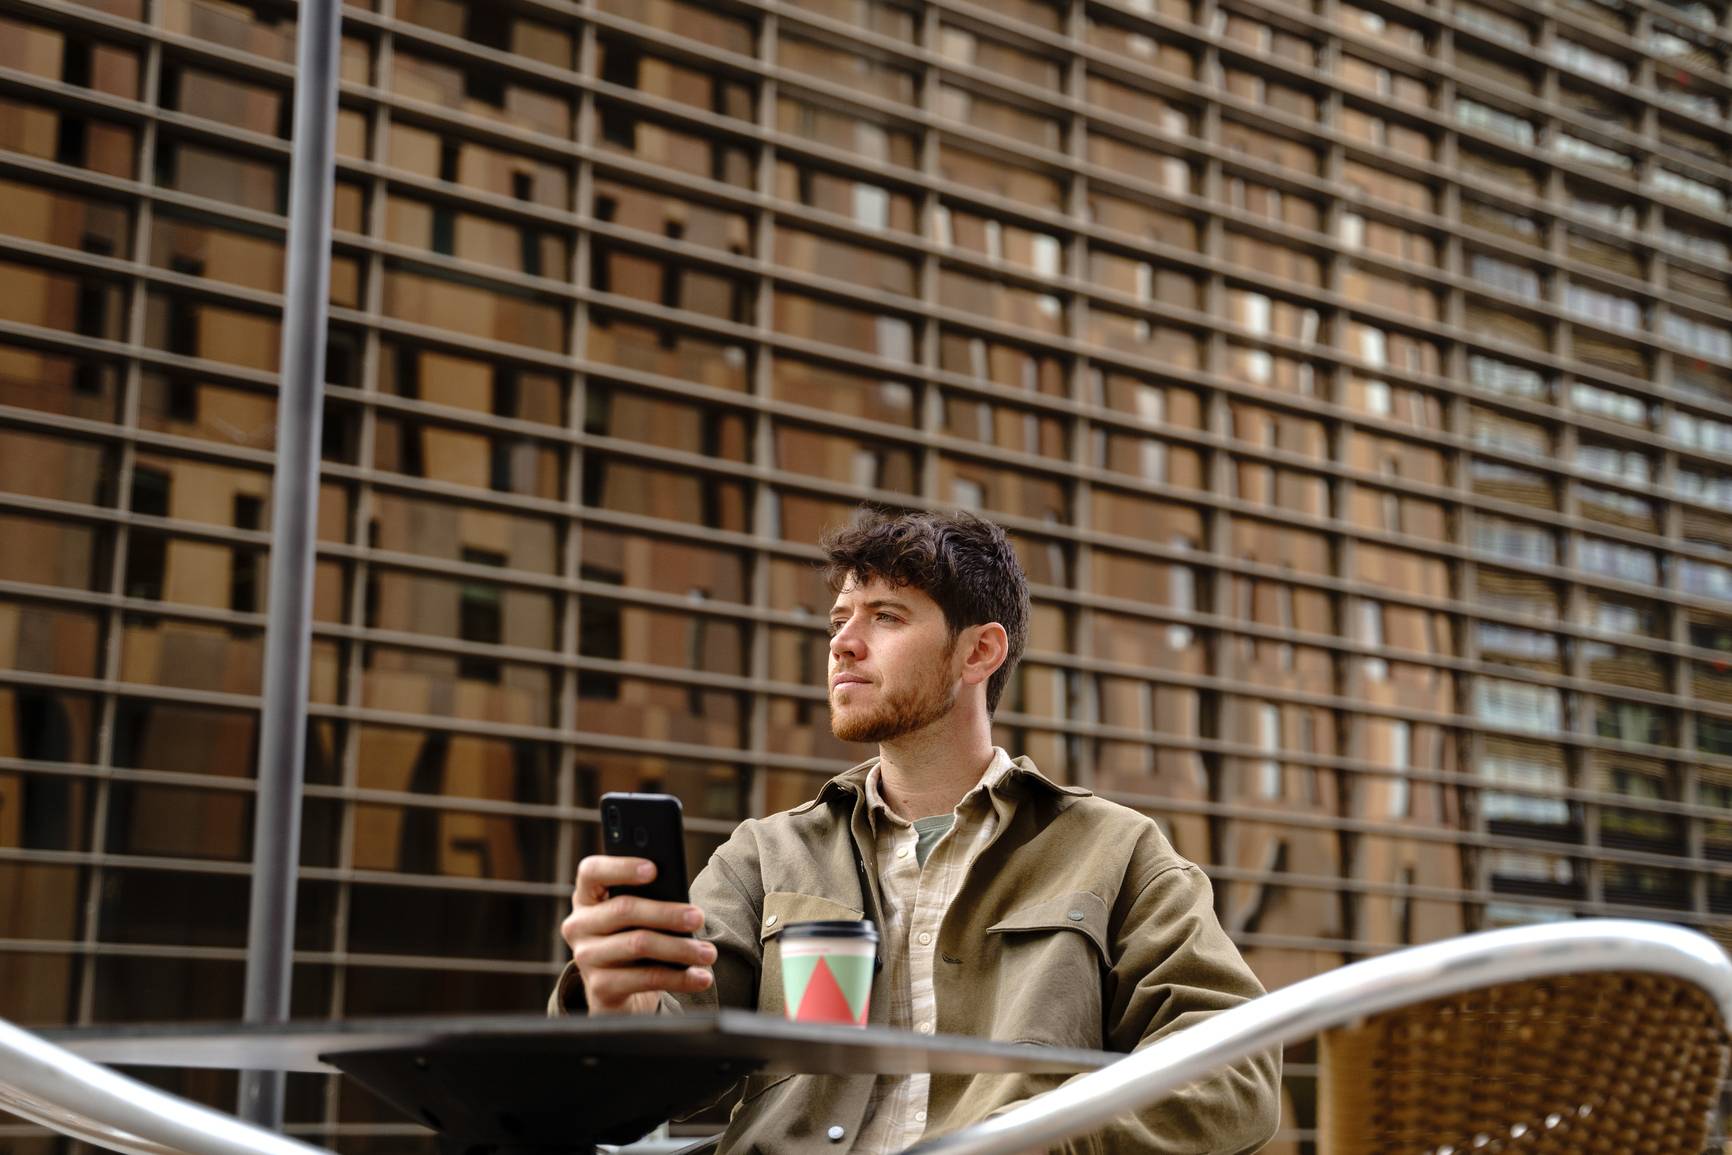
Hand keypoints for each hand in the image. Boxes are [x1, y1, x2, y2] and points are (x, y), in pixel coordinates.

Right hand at [561, 855, 715, 1014]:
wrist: (621, 994)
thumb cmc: (635, 940)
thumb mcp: (638, 917)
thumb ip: (650, 901)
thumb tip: (684, 904)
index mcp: (587, 897)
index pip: (592, 871)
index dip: (621, 868)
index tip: (654, 869)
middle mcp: (579, 925)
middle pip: (623, 909)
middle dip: (667, 913)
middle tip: (698, 917)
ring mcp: (586, 957)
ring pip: (638, 944)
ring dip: (680, 948)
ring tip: (708, 953)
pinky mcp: (600, 988)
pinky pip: (645, 978)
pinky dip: (679, 978)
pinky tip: (700, 978)